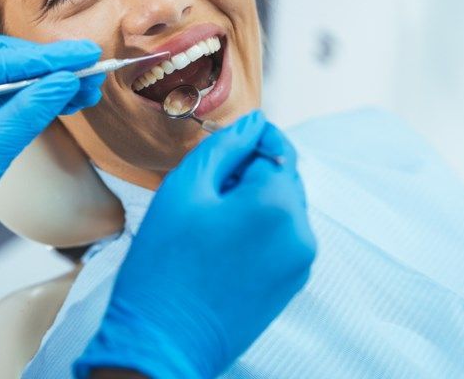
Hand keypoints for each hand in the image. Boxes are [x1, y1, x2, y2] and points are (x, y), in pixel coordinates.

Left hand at [0, 36, 103, 307]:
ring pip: (1, 83)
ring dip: (42, 86)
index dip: (48, 59)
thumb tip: (64, 83)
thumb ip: (25, 115)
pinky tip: (57, 104)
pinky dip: (27, 104)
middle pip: (0, 63)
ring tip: (84, 90)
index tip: (87, 54)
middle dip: (47, 68)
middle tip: (90, 70)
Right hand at [75, 111, 316, 378]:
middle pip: (283, 177)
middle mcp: (301, 232)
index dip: (249, 139)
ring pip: (283, 208)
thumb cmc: (164, 264)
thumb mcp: (184, 189)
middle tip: (205, 190)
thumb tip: (255, 121)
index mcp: (277, 203)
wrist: (162, 342)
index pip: (276, 147)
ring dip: (254, 202)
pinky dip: (258, 230)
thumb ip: (225, 146)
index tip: (222, 145)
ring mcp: (300, 263)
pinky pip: (282, 238)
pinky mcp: (291, 285)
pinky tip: (220, 246)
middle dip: (250, 173)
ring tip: (209, 222)